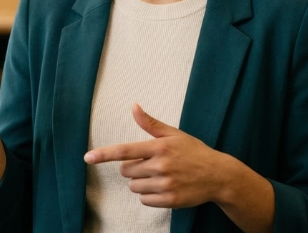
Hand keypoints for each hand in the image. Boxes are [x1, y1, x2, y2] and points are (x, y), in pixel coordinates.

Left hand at [83, 104, 233, 208]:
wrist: (219, 176)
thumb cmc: (194, 152)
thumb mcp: (174, 134)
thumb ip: (150, 123)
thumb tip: (133, 106)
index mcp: (159, 147)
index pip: (125, 151)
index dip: (104, 154)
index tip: (88, 158)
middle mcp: (161, 166)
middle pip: (126, 171)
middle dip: (132, 168)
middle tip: (151, 164)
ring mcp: (166, 185)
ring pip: (134, 186)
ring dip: (141, 182)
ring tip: (160, 176)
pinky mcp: (170, 200)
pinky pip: (144, 200)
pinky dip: (149, 196)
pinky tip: (164, 188)